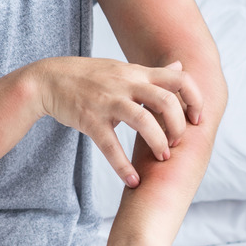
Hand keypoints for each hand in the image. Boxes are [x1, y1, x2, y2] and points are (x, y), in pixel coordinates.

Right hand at [33, 57, 202, 187]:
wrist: (48, 79)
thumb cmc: (88, 76)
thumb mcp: (123, 68)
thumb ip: (152, 72)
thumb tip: (179, 66)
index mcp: (137, 73)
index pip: (179, 78)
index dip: (195, 99)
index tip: (197, 119)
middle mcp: (126, 84)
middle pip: (166, 101)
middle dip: (178, 126)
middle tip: (176, 143)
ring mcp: (108, 101)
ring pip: (144, 121)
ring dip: (158, 143)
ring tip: (162, 158)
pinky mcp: (90, 119)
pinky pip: (110, 145)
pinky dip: (123, 166)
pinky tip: (132, 180)